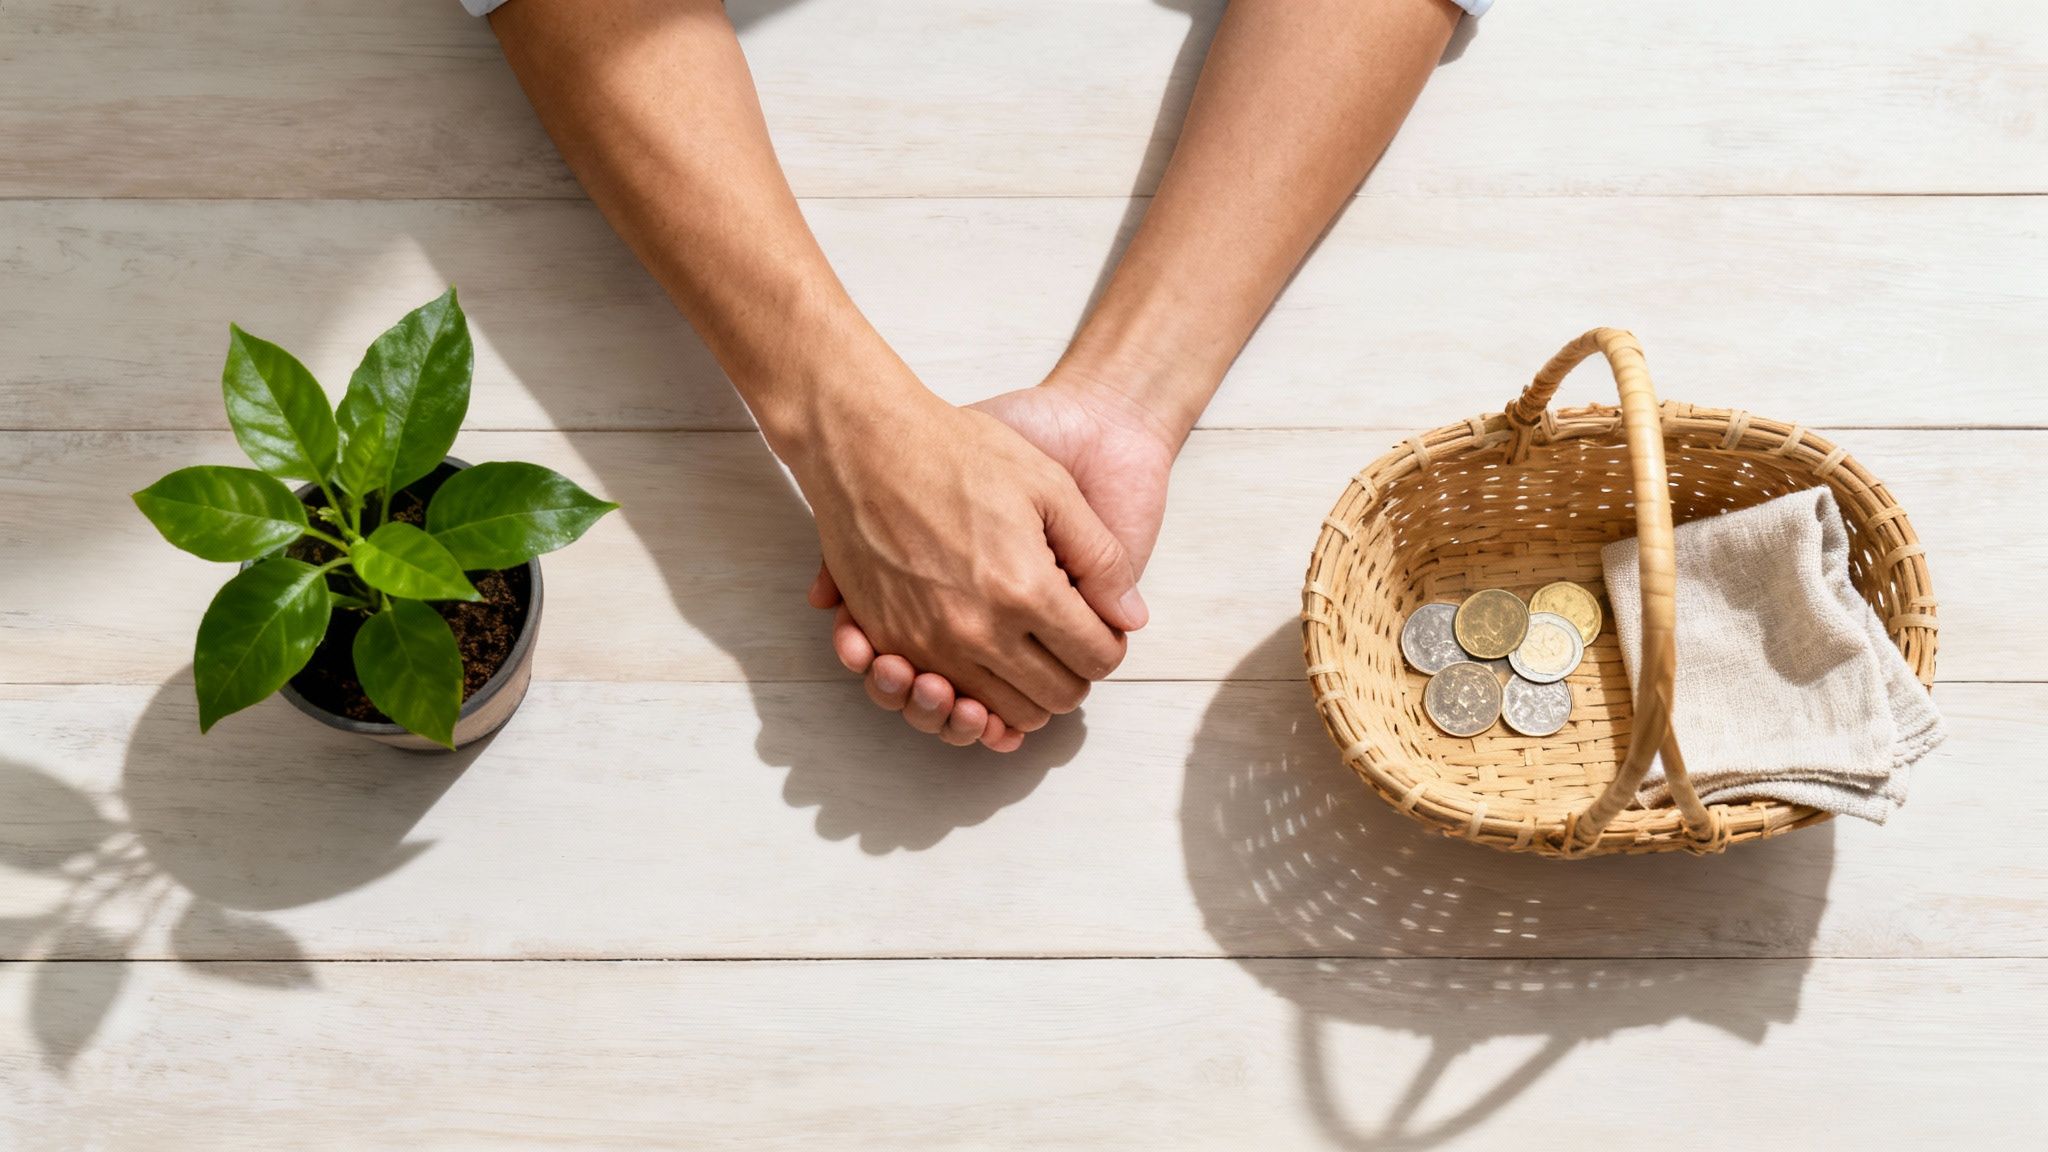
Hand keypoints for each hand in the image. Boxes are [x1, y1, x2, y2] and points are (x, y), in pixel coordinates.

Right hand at [814, 365, 1178, 748]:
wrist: (870, 438)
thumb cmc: (962, 452)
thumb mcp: (1054, 489)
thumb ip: (1103, 559)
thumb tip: (1131, 619)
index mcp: (1025, 591)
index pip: (1095, 659)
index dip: (1108, 646)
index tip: (1099, 626)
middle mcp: (976, 630)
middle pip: (1054, 698)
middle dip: (1073, 674)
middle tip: (1067, 639)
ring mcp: (927, 643)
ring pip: (1003, 712)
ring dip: (1025, 693)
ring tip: (1029, 653)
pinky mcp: (890, 641)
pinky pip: (946, 697)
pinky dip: (970, 692)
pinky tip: (983, 660)